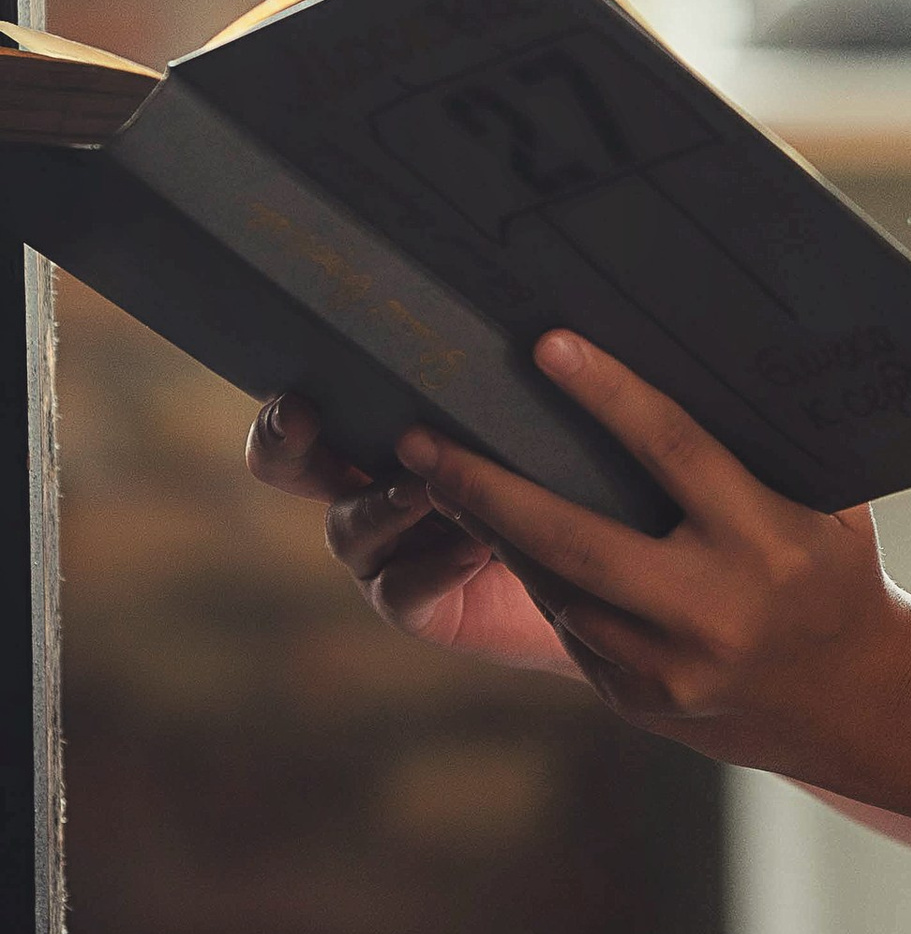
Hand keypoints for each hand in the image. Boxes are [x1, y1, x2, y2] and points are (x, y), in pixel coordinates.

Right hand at [245, 394, 580, 676]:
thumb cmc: (571, 474)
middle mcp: (366, 487)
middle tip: (301, 416)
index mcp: (385, 432)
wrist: (605, 571)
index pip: (314, 409)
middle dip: (283, 439)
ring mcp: (380, 552)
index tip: (301, 394)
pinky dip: (435, 566)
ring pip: (348, 526)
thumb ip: (506, 388)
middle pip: (290, 464)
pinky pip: (403, 587)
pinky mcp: (412, 604)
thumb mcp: (538, 423)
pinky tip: (473, 549)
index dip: (288, 404)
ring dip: (384, 502)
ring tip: (429, 486)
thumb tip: (519, 329)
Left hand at [387, 332, 903, 772]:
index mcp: (767, 541)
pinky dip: (541, 580)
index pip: (675, 452)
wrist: (856, 699)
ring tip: (444, 481)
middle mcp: (714, 608)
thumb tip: (695, 350)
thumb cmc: (836, 571)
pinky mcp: (639, 699)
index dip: (608, 396)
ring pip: (559, 589)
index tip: (546, 347)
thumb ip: (764, 446)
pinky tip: (506, 541)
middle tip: (421, 442)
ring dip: (499, 534)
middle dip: (489, 489)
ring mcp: (670, 666)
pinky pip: (572, 628)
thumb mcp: (825, 503)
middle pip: (577, 540)